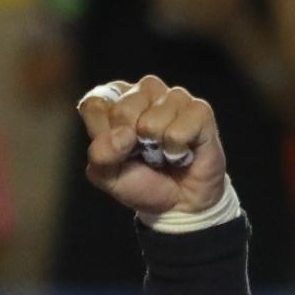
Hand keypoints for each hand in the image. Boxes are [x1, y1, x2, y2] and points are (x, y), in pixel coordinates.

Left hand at [77, 75, 227, 215]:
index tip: (115, 148)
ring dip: (156, 149)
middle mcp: (144, 92)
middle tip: (143, 153)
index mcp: (115, 100)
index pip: (94, 103)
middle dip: (129, 143)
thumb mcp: (107, 176)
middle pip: (122, 109)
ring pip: (152, 121)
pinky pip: (178, 131)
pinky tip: (182, 152)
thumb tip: (122, 135)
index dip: (101, 132)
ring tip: (163, 152)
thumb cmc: (141, 182)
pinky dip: (176, 151)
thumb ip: (100, 155)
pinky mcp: (200, 110)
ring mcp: (174, 97)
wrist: (179, 202)